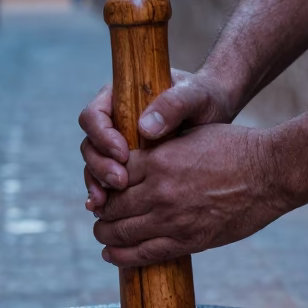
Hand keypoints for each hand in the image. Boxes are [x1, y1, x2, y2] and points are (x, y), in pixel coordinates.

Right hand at [79, 69, 235, 211]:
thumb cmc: (204, 99)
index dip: (102, 137)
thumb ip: (173, 104)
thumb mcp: (195, 96)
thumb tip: (145, 127)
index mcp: (120, 98)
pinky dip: (107, 198)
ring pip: (95, 168)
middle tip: (120, 182)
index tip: (123, 153)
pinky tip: (108, 211)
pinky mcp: (128, 166)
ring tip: (108, 203)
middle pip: (90, 146)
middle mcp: (113, 123)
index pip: (94, 116)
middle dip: (100, 167)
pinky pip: (108, 183)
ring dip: (99, 186)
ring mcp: (118, 146)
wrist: (217, 114)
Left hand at [91, 123, 284, 266]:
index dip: (102, 184)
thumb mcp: (190, 135)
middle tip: (98, 215)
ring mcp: (172, 219)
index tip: (101, 189)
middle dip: (100, 212)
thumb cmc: (234, 148)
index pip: (111, 176)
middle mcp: (160, 191)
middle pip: (111, 206)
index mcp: (158, 160)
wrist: (270, 173)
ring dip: (106, 235)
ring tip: (103, 235)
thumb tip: (138, 154)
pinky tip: (112, 255)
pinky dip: (122, 257)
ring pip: (121, 233)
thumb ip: (161, 146)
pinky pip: (144, 254)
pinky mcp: (188, 240)